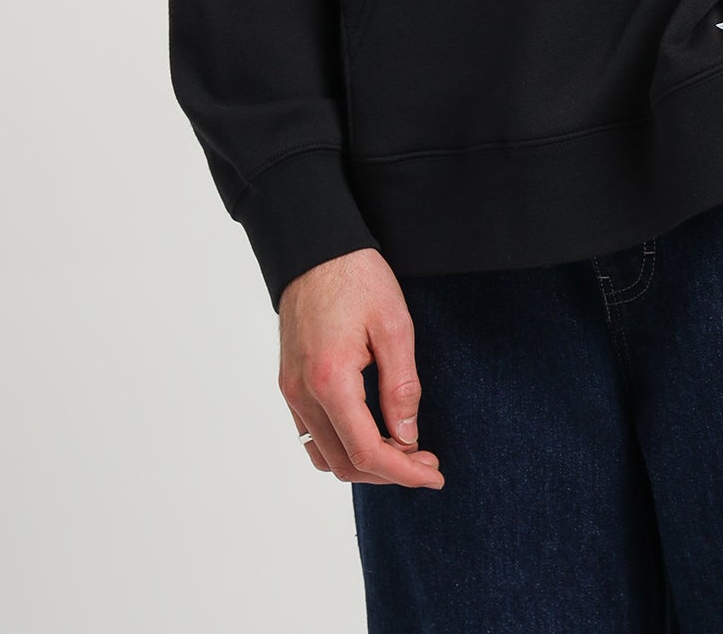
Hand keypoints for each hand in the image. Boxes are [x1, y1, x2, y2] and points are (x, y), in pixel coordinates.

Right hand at [278, 247, 444, 489]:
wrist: (315, 248)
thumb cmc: (357, 278)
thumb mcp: (394, 326)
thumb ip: (401, 386)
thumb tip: (408, 436)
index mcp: (330, 380)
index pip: (366, 451)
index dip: (404, 471)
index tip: (434, 474)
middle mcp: (302, 393)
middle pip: (344, 463)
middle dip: (388, 472)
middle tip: (425, 461)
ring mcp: (291, 390)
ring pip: (324, 455)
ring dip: (363, 463)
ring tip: (402, 451)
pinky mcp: (289, 382)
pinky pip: (311, 434)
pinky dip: (341, 446)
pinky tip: (371, 432)